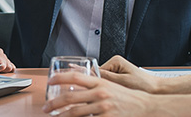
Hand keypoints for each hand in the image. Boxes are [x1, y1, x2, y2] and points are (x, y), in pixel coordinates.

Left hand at [42, 72, 156, 116]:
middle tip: (46, 107)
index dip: (59, 78)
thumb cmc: (126, 96)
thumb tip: (75, 83)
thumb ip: (94, 84)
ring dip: (62, 116)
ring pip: (75, 112)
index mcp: (100, 82)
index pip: (74, 77)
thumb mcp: (109, 85)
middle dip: (54, 103)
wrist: (145, 106)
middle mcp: (100, 93)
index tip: (49, 81)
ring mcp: (103, 107)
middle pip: (70, 97)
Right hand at [99, 56, 160, 92]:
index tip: (103, 87)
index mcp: (115, 60)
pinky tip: (121, 89)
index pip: (97, 70)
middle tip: (115, 89)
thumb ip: (107, 77)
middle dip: (105, 83)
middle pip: (100, 75)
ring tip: (120, 89)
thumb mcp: (123, 81)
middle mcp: (115, 62)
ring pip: (104, 79)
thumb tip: (92, 75)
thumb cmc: (143, 84)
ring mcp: (117, 69)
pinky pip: (110, 82)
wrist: (154, 88)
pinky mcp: (119, 75)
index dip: (99, 81)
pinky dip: (113, 87)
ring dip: (110, 86)